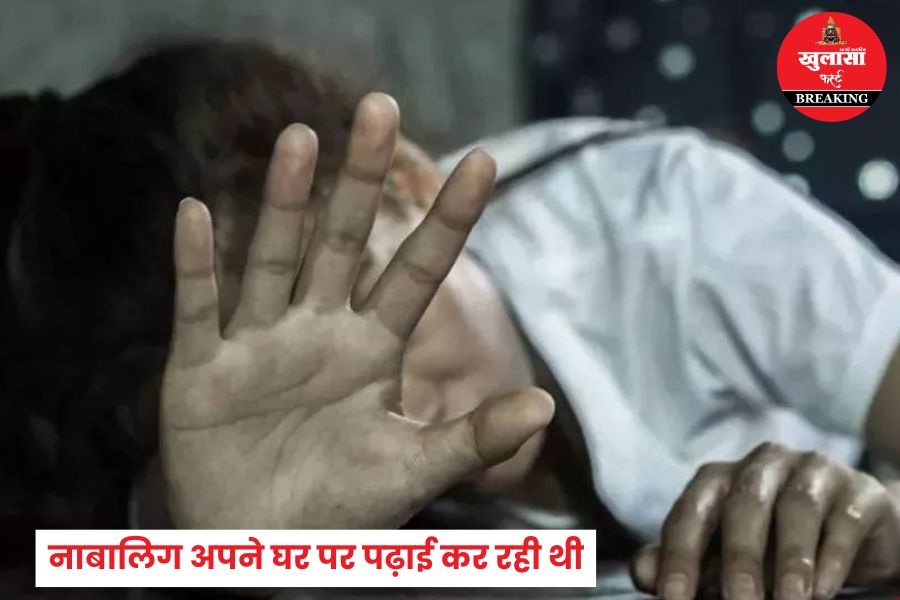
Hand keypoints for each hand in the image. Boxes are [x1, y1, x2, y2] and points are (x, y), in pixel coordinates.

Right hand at [160, 93, 552, 528]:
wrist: (261, 551)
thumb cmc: (340, 507)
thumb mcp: (414, 469)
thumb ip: (473, 438)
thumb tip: (543, 405)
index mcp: (373, 348)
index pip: (418, 271)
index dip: (448, 220)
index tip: (482, 162)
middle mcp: (319, 331)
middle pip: (344, 242)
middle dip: (361, 181)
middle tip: (378, 106)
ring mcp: (259, 344)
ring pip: (274, 260)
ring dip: (283, 202)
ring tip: (300, 139)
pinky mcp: (201, 370)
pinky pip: (197, 311)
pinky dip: (196, 267)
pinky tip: (195, 213)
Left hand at [631, 442, 899, 599]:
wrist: (857, 535)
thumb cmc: (775, 547)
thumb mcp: (726, 557)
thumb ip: (686, 562)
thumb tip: (643, 572)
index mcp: (719, 479)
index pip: (690, 511)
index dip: (679, 555)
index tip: (673, 596)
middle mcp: (762, 465)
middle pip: (743, 502)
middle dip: (739, 557)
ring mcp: (812, 471)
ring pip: (797, 505)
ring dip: (792, 558)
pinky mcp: (858, 490)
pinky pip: (843, 518)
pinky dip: (832, 556)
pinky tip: (825, 588)